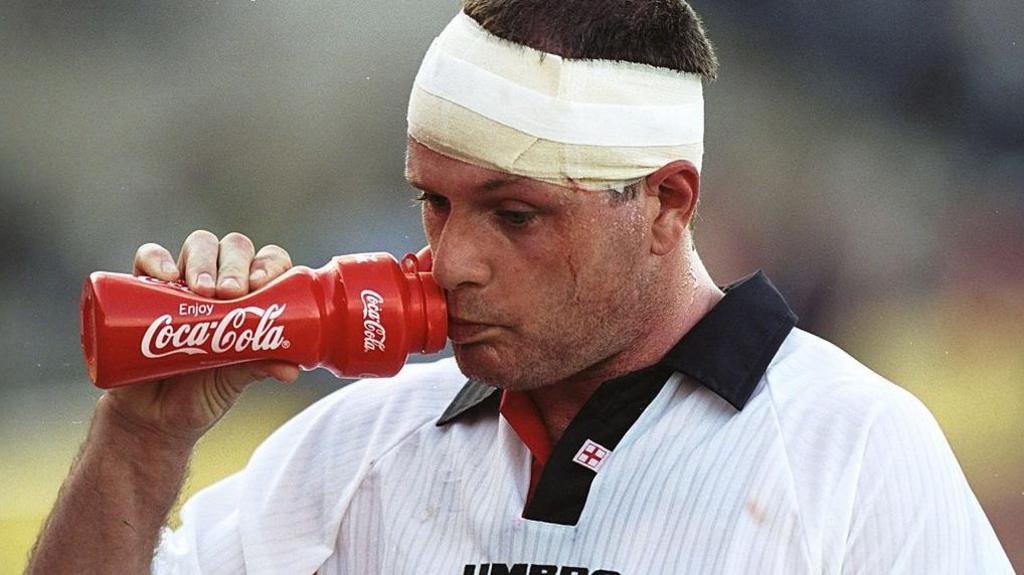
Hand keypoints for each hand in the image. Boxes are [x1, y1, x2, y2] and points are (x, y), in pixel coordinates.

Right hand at [99, 230, 300, 445]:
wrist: (152, 418)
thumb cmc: (202, 393)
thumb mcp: (233, 381)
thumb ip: (259, 368)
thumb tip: (291, 369)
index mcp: (252, 299)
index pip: (268, 263)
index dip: (270, 265)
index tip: (262, 284)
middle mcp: (220, 283)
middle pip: (234, 248)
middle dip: (235, 264)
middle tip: (231, 292)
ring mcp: (183, 283)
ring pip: (199, 245)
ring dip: (203, 260)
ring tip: (202, 290)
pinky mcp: (144, 288)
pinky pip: (148, 258)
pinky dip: (156, 259)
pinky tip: (164, 276)